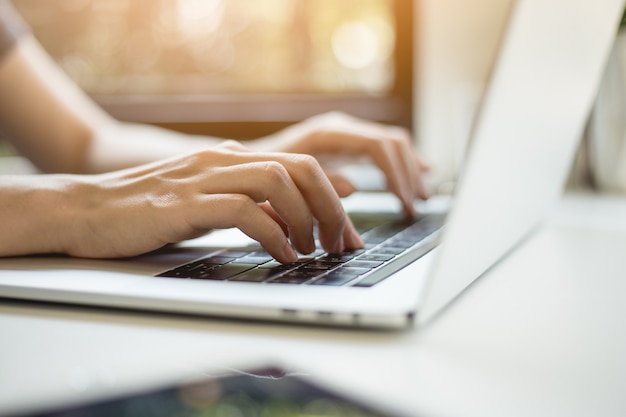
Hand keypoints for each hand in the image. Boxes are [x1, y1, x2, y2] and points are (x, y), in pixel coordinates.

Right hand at [57, 144, 362, 262]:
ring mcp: (204, 178)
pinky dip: (272, 233)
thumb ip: (253, 204)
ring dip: (306, 219)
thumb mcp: (210, 203)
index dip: (334, 199)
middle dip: (331, 207)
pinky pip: (244, 210)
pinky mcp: (185, 203)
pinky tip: (281, 254)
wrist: (86, 209)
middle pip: (302, 168)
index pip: (302, 165)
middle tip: (339, 243)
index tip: (347, 233)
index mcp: (232, 158)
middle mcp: (224, 160)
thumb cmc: (148, 212)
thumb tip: (298, 217)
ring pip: (279, 181)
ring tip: (310, 250)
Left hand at [251, 112, 429, 215]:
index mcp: (329, 133)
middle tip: (414, 206)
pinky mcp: (347, 144)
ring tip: (420, 197)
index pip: (378, 146)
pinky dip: (401, 164)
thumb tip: (354, 189)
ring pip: (392, 143)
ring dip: (409, 170)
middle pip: (391, 143)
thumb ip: (318, 184)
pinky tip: (416, 176)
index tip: (404, 203)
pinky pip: (384, 148)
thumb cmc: (263, 171)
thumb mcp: (288, 180)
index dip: (397, 175)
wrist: (247, 160)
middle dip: (408, 175)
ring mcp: (346, 134)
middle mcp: (341, 128)